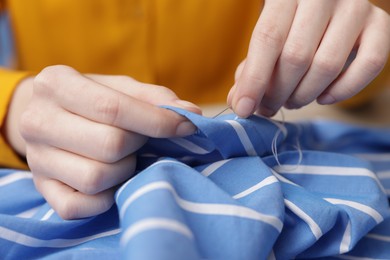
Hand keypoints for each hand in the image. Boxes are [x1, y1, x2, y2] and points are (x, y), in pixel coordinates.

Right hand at [20, 65, 200, 218]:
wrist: (48, 117)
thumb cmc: (92, 101)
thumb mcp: (119, 88)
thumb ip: (154, 97)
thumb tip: (191, 114)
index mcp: (56, 84)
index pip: (112, 108)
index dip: (156, 121)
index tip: (186, 126)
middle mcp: (37, 121)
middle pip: (109, 145)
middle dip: (138, 145)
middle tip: (140, 140)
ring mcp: (37, 159)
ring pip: (96, 178)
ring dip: (124, 171)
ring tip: (124, 158)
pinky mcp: (42, 189)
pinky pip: (79, 206)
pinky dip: (106, 198)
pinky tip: (111, 180)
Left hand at [228, 0, 389, 116]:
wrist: (326, 5)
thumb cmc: (290, 26)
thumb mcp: (266, 37)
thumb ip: (251, 67)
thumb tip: (240, 103)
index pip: (268, 38)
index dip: (254, 79)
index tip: (245, 108)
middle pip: (297, 56)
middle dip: (278, 92)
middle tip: (269, 106)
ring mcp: (356, 7)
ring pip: (328, 65)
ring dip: (304, 95)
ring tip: (292, 101)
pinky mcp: (380, 24)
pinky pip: (369, 65)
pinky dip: (344, 90)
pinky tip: (323, 97)